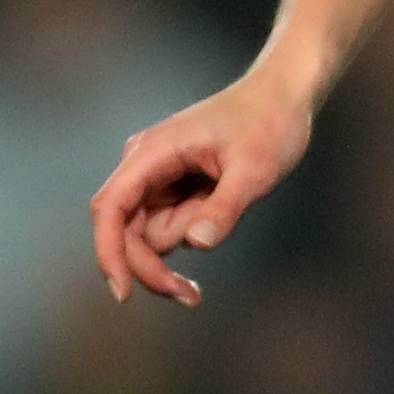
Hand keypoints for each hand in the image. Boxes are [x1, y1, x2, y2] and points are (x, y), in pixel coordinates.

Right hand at [87, 67, 314, 307]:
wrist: (285, 97)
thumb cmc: (270, 122)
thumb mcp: (255, 168)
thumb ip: (226, 206)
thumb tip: (197, 243)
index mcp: (153, 152)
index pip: (109, 208)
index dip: (108, 253)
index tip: (124, 293)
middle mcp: (146, 165)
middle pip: (126, 233)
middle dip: (153, 267)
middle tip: (192, 297)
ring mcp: (158, 178)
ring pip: (149, 236)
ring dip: (180, 247)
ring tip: (229, 211)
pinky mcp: (173, 189)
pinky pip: (169, 227)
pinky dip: (190, 237)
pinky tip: (221, 219)